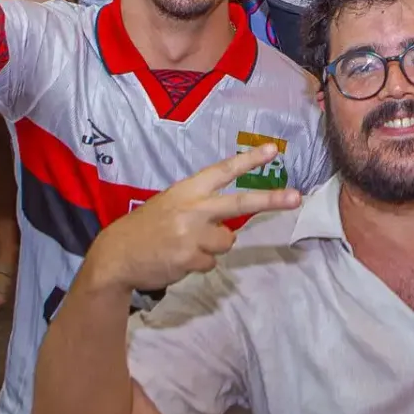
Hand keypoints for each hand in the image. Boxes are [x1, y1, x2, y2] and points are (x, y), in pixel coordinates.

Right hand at [89, 146, 300, 291]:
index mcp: (187, 189)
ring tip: (185, 245)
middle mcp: (192, 208)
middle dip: (271, 199)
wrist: (117, 255)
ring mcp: (192, 234)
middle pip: (240, 202)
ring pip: (227, 241)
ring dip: (212, 247)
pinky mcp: (189, 258)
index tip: (273, 150)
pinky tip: (178, 258)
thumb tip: (232, 221)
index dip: (248, 160)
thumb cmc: (148, 227)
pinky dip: (198, 263)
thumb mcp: (170, 203)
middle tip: (296, 198)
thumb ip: (199, 204)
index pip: (223, 170)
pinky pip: (211, 263)